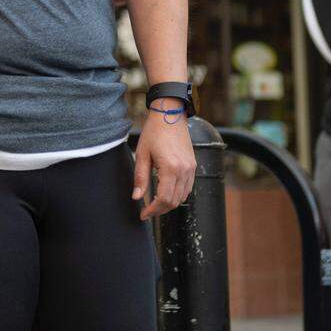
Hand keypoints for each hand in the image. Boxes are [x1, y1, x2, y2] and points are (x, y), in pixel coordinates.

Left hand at [133, 104, 195, 220]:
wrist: (170, 115)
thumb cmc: (154, 132)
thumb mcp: (142, 154)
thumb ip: (140, 177)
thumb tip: (137, 198)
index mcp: (170, 168)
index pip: (164, 199)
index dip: (153, 210)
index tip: (144, 214)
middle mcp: (184, 170)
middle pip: (174, 201)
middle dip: (160, 210)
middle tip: (147, 211)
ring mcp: (191, 168)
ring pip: (183, 197)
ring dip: (169, 203)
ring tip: (155, 202)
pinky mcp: (193, 165)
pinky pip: (188, 187)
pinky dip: (178, 194)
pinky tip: (166, 192)